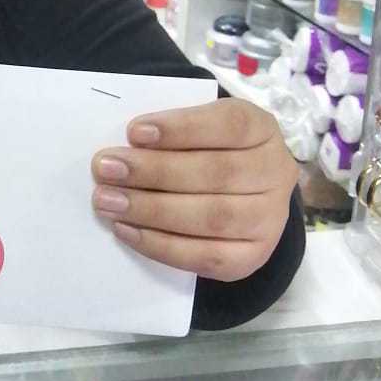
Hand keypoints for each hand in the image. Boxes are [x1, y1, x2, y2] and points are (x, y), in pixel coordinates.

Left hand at [91, 98, 296, 282]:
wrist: (239, 194)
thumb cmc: (205, 148)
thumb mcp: (198, 126)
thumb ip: (170, 132)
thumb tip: (123, 148)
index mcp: (262, 129)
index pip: (230, 124)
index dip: (182, 128)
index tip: (134, 132)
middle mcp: (275, 173)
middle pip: (217, 173)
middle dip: (154, 171)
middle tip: (105, 169)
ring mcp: (269, 219)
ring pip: (212, 217)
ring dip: (151, 210)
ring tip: (108, 201)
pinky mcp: (252, 256)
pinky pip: (206, 256)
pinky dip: (160, 245)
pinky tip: (126, 230)